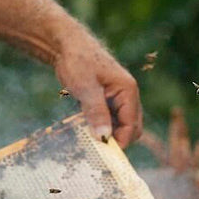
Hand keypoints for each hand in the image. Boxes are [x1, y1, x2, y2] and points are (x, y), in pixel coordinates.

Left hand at [54, 32, 142, 147]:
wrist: (66, 45)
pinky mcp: (107, 99)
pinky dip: (100, 127)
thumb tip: (104, 138)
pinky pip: (109, 119)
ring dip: (107, 134)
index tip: (104, 154)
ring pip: (120, 125)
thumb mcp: (85, 88)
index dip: (120, 142)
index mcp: (128, 90)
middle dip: (116, 140)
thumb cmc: (78, 61)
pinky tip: (85, 129)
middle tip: (96, 150)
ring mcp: (118, 97)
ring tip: (89, 140)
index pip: (132, 125)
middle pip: (131, 128)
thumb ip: (96, 112)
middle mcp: (128, 95)